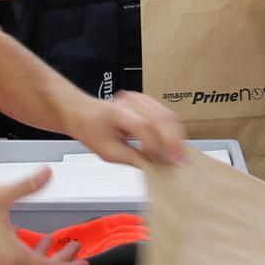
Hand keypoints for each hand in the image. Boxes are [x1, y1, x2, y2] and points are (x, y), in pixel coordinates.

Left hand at [66, 91, 186, 167]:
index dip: (155, 145)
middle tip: (179, 159)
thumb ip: (133, 159)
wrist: (85, 115)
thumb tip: (154, 166)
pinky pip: (166, 112)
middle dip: (173, 141)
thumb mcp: (108, 153)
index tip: (163, 161)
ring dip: (177, 135)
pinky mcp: (147, 100)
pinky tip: (174, 141)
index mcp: (116, 113)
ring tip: (180, 152)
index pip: (143, 126)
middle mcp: (130, 102)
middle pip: (160, 118)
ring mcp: (140, 98)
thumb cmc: (92, 130)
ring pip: (167, 114)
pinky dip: (173, 128)